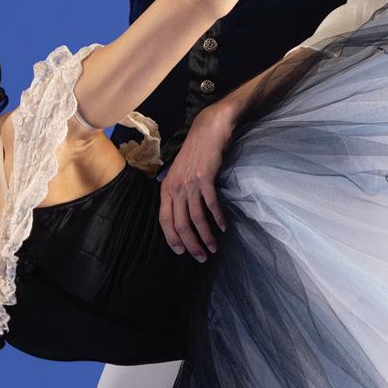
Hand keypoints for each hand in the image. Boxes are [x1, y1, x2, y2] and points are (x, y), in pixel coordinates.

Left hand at [159, 102, 235, 259]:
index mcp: (166, 189)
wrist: (207, 131)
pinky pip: (211, 205)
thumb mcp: (178, 173)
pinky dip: (218, 218)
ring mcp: (190, 184)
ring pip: (196, 218)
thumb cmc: (194, 154)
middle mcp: (175, 188)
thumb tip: (179, 215)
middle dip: (191, 244)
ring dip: (206, 236)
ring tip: (213, 248)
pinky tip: (223, 228)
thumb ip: (176, 192)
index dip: (172, 238)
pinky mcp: (205, 179)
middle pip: (180, 224)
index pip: (164, 220)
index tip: (182, 252)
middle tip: (201, 257)